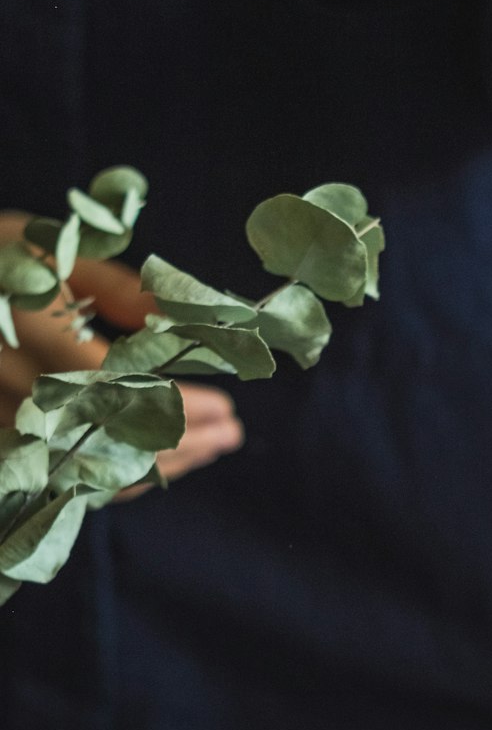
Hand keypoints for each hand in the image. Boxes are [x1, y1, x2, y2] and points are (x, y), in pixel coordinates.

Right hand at [0, 213, 242, 494]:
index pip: (130, 393)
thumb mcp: (51, 254)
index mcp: (38, 343)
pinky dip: (120, 475)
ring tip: (212, 448)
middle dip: (184, 442)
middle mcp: (27, 397)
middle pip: (122, 440)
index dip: (182, 406)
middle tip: (232, 434)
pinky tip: (160, 465)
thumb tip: (177, 321)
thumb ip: (114, 289)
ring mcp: (15, 428)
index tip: (225, 405)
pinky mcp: (11, 445)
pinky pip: (73, 475)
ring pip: (99, 466)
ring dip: (162, 464)